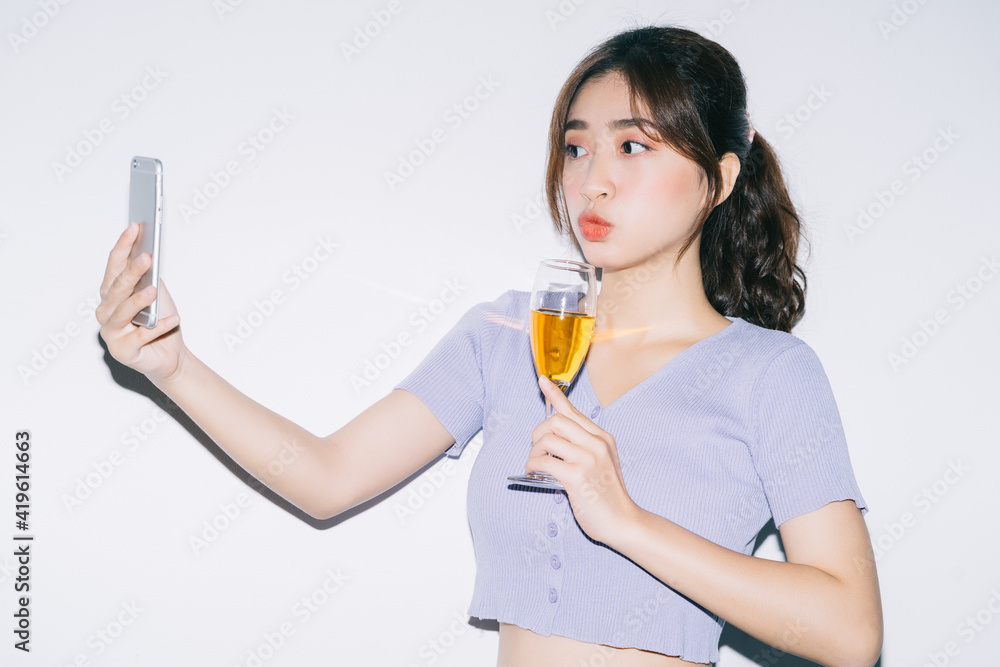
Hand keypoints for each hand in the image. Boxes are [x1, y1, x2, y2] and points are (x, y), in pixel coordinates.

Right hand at [97, 223, 184, 384]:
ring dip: (139, 299)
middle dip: (131, 271)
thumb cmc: (159, 321)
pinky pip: (141, 337)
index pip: (114, 265)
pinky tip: (174, 319)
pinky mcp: (122, 351)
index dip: (124, 245)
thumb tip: (148, 250)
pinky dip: (158, 327)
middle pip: (117, 288)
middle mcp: (106, 311)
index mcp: (111, 293)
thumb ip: (149, 276)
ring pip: (123, 312)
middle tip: (146, 257)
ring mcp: (111, 332)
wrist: (170, 355)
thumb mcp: (156, 293)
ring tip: (154, 290)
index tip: (135, 227)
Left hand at [526, 375, 639, 544]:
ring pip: (547, 441)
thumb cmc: (607, 495)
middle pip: (556, 421)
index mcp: (602, 438)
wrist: (622, 521)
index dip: (555, 394)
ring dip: (534, 453)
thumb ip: (582, 446)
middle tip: (537, 450)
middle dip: (538, 433)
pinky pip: (545, 463)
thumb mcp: (601, 463)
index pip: (573, 411)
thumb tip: (554, 437)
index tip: (542, 381)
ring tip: (535, 465)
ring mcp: (588, 460)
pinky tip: (535, 473)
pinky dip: (534, 466)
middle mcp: (596, 444)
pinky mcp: (577, 477)